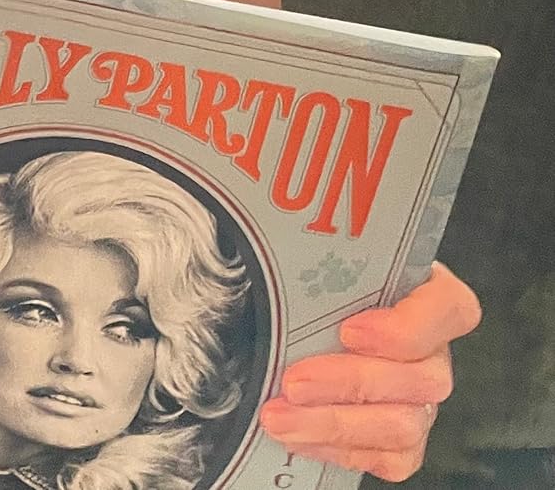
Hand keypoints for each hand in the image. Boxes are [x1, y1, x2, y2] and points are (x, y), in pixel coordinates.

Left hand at [260, 263, 480, 481]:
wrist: (296, 318)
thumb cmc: (309, 277)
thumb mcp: (309, 255)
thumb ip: (303, 253)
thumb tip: (256, 249)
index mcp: (423, 292)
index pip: (450, 307)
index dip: (408, 326)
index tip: (349, 331)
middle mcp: (432, 350)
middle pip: (422, 377)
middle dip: (350, 383)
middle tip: (293, 381)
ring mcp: (421, 400)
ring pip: (403, 425)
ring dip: (334, 424)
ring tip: (279, 417)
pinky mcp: (402, 440)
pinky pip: (388, 458)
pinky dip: (337, 449)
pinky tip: (297, 437)